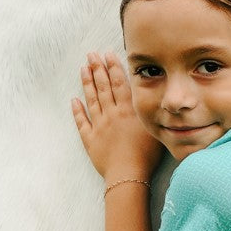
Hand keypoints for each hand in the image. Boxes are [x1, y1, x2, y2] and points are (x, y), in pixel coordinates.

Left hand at [71, 52, 163, 181]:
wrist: (128, 175)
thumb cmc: (147, 155)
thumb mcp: (155, 128)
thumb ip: (152, 110)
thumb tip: (155, 94)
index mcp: (128, 110)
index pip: (119, 83)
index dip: (112, 67)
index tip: (107, 54)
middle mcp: (112, 114)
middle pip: (103, 87)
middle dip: (97, 69)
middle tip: (91, 55)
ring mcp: (99, 126)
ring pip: (91, 100)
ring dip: (87, 83)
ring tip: (83, 69)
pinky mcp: (90, 140)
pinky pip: (81, 122)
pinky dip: (77, 110)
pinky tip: (74, 100)